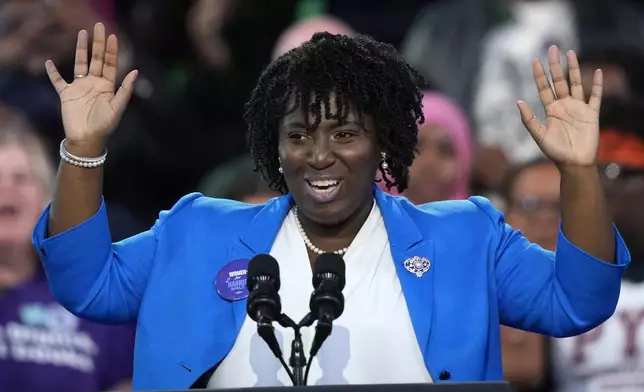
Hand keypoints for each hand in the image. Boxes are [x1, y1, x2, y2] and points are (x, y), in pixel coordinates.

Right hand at [45, 23, 136, 151]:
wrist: (87, 139)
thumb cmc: (104, 126)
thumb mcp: (117, 108)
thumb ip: (125, 90)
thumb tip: (135, 71)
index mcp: (108, 87)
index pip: (111, 64)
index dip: (112, 50)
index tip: (112, 36)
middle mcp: (94, 84)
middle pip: (96, 59)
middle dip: (98, 43)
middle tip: (98, 26)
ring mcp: (80, 88)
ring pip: (80, 64)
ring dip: (80, 50)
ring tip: (82, 33)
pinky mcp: (66, 94)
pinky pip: (58, 80)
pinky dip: (52, 72)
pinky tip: (49, 62)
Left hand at [517, 46, 602, 167]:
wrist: (574, 163)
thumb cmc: (555, 152)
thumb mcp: (539, 135)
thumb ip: (528, 119)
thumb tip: (518, 102)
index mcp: (551, 110)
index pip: (544, 88)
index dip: (540, 75)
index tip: (535, 60)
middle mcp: (564, 105)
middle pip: (560, 81)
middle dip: (556, 65)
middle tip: (553, 48)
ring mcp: (579, 108)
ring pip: (576, 84)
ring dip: (574, 69)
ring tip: (570, 53)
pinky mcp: (592, 114)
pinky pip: (596, 96)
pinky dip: (597, 85)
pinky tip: (596, 72)